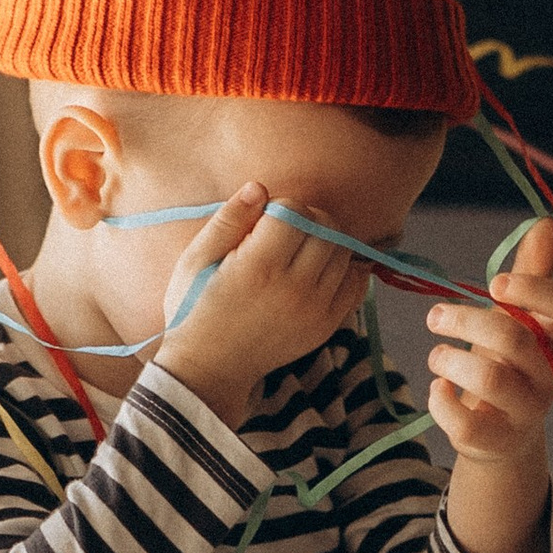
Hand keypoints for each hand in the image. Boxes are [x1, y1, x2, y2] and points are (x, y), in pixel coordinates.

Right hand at [152, 186, 368, 428]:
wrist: (209, 366)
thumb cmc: (196, 307)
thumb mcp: (196, 259)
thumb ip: (229, 220)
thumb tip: (259, 186)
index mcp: (259, 267)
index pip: (294, 212)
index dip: (278, 208)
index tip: (260, 222)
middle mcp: (294, 288)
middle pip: (325, 228)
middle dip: (307, 219)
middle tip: (282, 232)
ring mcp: (316, 310)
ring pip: (344, 252)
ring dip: (325, 241)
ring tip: (297, 252)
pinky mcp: (327, 326)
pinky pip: (356, 284)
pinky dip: (346, 268)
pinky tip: (321, 269)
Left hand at [425, 218, 552, 552]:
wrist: (502, 432)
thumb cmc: (509, 363)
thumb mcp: (519, 319)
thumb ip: (530, 274)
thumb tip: (547, 222)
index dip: (534, 290)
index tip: (494, 284)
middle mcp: (550, 374)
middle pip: (513, 338)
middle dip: (465, 321)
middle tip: (435, 316)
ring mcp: (527, 411)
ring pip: (489, 379)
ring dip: (448, 360)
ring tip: (437, 356)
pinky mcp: (497, 441)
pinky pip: (466, 424)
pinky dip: (441, 403)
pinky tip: (436, 390)